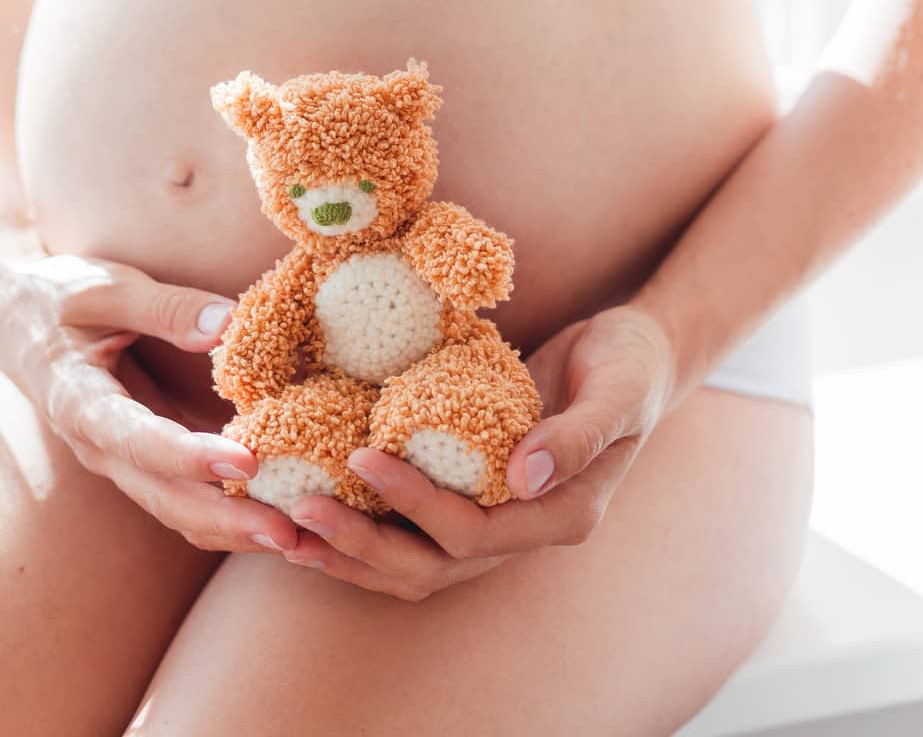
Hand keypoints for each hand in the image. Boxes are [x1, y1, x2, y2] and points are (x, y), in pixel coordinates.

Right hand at [0, 230, 299, 554]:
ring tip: (299, 540)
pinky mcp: (146, 462)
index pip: (136, 438)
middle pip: (164, 496)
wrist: (18, 325)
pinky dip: (231, 516)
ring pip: (178, 512)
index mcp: (79, 401)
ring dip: (235, 530)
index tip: (245, 461)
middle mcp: (99, 447)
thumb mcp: (105, 289)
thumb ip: (165, 307)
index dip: (189, 456)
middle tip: (290, 531)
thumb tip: (227, 325)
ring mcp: (122, 462)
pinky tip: (281, 518)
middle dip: (227, 518)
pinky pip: (187, 500)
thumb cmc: (59, 300)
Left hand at [283, 304, 676, 598]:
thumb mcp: (619, 391)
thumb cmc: (629, 366)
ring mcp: (497, 519)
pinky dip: (366, 525)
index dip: (417, 503)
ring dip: (352, 551)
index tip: (364, 456)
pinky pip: (413, 529)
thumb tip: (523, 476)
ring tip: (288, 530)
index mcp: (563, 515)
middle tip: (300, 507)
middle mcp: (524, 530)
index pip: (475, 531)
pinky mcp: (474, 496)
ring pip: (415, 562)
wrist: (634, 358)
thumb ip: (578, 434)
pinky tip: (318, 504)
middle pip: (432, 565)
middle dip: (364, 542)